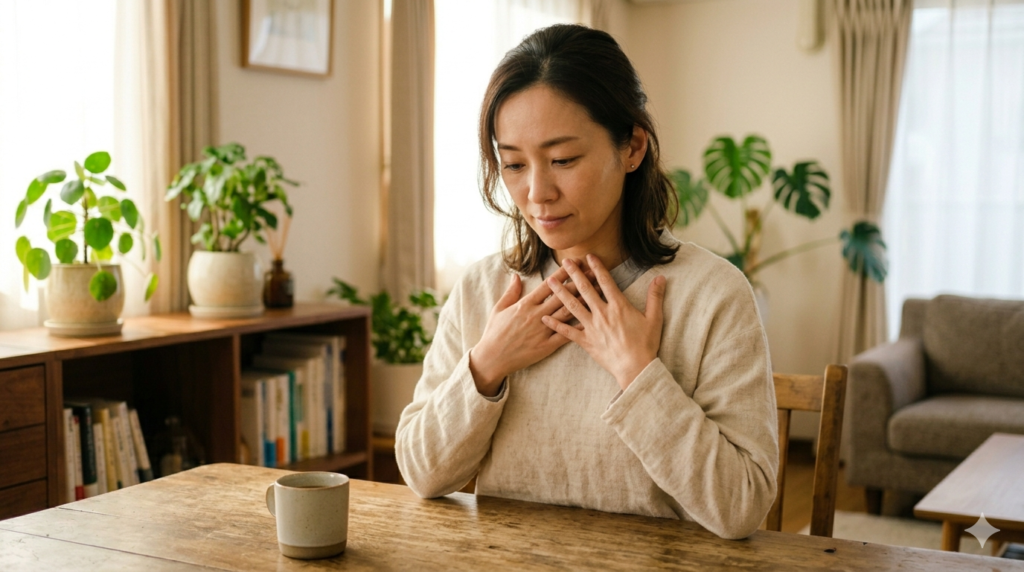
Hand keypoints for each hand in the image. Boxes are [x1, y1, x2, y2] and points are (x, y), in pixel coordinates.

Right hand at [469, 264, 596, 395]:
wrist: (492, 358)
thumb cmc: (494, 333)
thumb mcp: (499, 309)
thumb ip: (510, 292)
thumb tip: (516, 276)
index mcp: (525, 304)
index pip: (548, 285)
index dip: (563, 273)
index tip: (575, 263)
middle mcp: (536, 315)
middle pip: (562, 296)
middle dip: (579, 283)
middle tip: (594, 273)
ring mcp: (542, 330)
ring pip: (567, 312)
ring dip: (583, 301)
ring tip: (597, 292)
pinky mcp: (546, 346)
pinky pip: (565, 335)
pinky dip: (578, 327)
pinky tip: (592, 320)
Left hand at [541, 255, 665, 389]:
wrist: (635, 367)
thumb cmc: (646, 344)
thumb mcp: (654, 318)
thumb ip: (655, 296)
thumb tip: (661, 278)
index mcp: (618, 306)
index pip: (606, 281)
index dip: (597, 267)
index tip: (588, 256)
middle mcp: (602, 313)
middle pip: (585, 289)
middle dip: (574, 274)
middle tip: (564, 262)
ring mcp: (592, 327)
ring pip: (573, 306)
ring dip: (561, 293)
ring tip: (550, 281)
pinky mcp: (586, 341)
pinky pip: (568, 332)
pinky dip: (556, 324)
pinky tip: (544, 318)